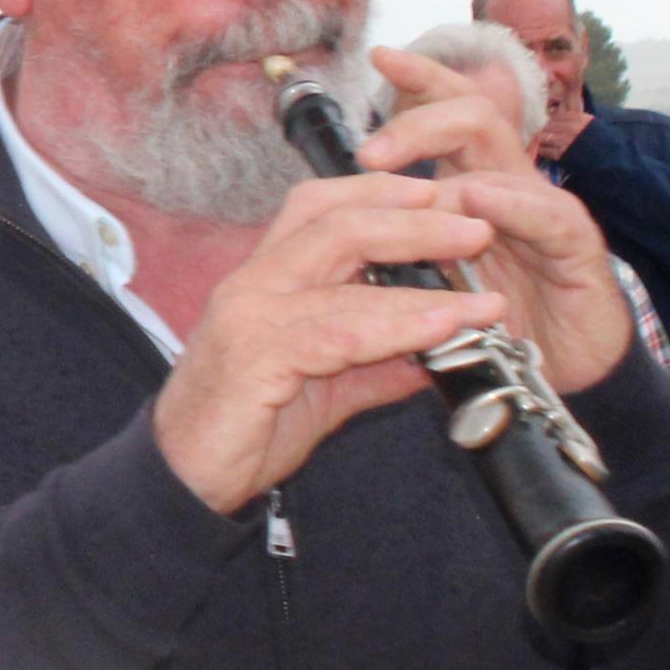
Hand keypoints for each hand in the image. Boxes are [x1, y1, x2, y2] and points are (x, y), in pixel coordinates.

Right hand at [152, 170, 515, 513]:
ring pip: (341, 274)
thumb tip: (446, 348)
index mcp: (263, 277)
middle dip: (414, 221)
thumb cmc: (246, 426)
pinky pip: (337, 334)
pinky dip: (397, 326)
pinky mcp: (253, 357)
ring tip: (483, 298)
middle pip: (335, 223)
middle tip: (478, 228)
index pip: (317, 207)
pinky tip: (442, 330)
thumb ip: (379, 359)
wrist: (186, 478)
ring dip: (422, 283)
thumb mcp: (326, 385)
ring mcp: (247, 316)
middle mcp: (251, 283)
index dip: (378, 191)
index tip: (439, 194)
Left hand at [361, 46, 629, 392]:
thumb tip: (334, 216)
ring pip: (502, 154)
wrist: (558, 377)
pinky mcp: (577, 250)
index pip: (448, 113)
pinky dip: (511, 206)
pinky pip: (549, 214)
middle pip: (473, 114)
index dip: (421, 80)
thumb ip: (397, 242)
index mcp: (474, 184)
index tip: (380, 56)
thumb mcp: (429, 277)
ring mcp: (545, 212)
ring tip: (412, 182)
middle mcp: (508, 186)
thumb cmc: (489, 321)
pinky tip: (479, 204)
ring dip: (451, 162)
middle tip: (370, 152)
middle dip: (419, 119)